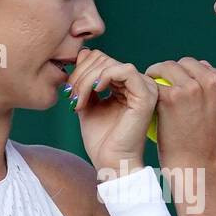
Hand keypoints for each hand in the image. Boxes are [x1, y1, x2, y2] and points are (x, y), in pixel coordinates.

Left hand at [66, 48, 159, 174]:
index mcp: (125, 85)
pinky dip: (105, 76)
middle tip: (72, 97)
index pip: (100, 60)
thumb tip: (83, 52)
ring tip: (79, 100)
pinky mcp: (146, 95)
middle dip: (81, 75)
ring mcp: (144, 88)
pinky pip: (125, 71)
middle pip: (103, 59)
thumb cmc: (101, 139)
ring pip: (110, 64)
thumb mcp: (88, 103)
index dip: (80, 70)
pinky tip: (95, 91)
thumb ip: (86, 80)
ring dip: (88, 79)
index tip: (69, 92)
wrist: (110, 162)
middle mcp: (138, 84)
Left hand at [146, 57, 215, 169]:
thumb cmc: (212, 146)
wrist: (198, 166)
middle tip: (161, 83)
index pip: (204, 67)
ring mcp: (192, 87)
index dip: (190, 75)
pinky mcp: (171, 96)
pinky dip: (147, 86)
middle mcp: (212, 81)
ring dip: (157, 73)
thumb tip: (213, 78)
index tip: (179, 85)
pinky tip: (143, 95)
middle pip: (187, 63)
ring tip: (150, 85)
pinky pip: (154, 82)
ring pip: (168, 66)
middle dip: (174, 71)